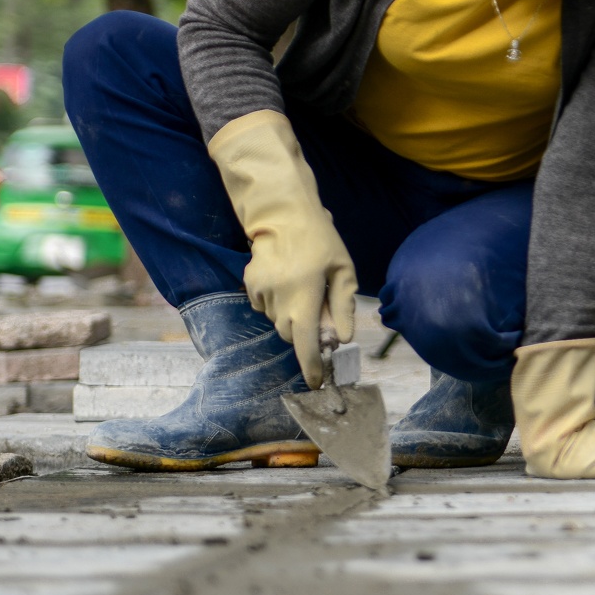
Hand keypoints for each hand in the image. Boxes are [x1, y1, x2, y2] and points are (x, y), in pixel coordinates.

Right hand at [207, 110, 356, 387]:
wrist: (281, 212)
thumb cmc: (320, 239)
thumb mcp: (342, 270)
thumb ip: (342, 306)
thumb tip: (343, 340)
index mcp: (304, 295)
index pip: (307, 343)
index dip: (312, 367)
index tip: (317, 383)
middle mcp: (279, 298)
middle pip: (293, 335)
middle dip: (307, 333)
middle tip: (321, 314)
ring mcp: (261, 292)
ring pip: (279, 321)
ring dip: (293, 315)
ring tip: (305, 286)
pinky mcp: (250, 285)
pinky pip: (267, 306)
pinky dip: (279, 302)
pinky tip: (288, 279)